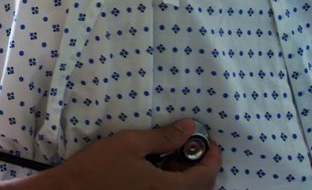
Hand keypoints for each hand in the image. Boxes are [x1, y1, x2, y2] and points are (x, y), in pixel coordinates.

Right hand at [39, 119, 221, 189]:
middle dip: (198, 164)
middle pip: (199, 187)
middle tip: (187, 143)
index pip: (206, 176)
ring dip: (185, 173)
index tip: (209, 140)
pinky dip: (171, 181)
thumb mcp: (130, 144)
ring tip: (170, 152)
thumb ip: (163, 137)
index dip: (213, 157)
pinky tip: (157, 166)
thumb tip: (189, 127)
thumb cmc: (98, 167)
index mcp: (169, 189)